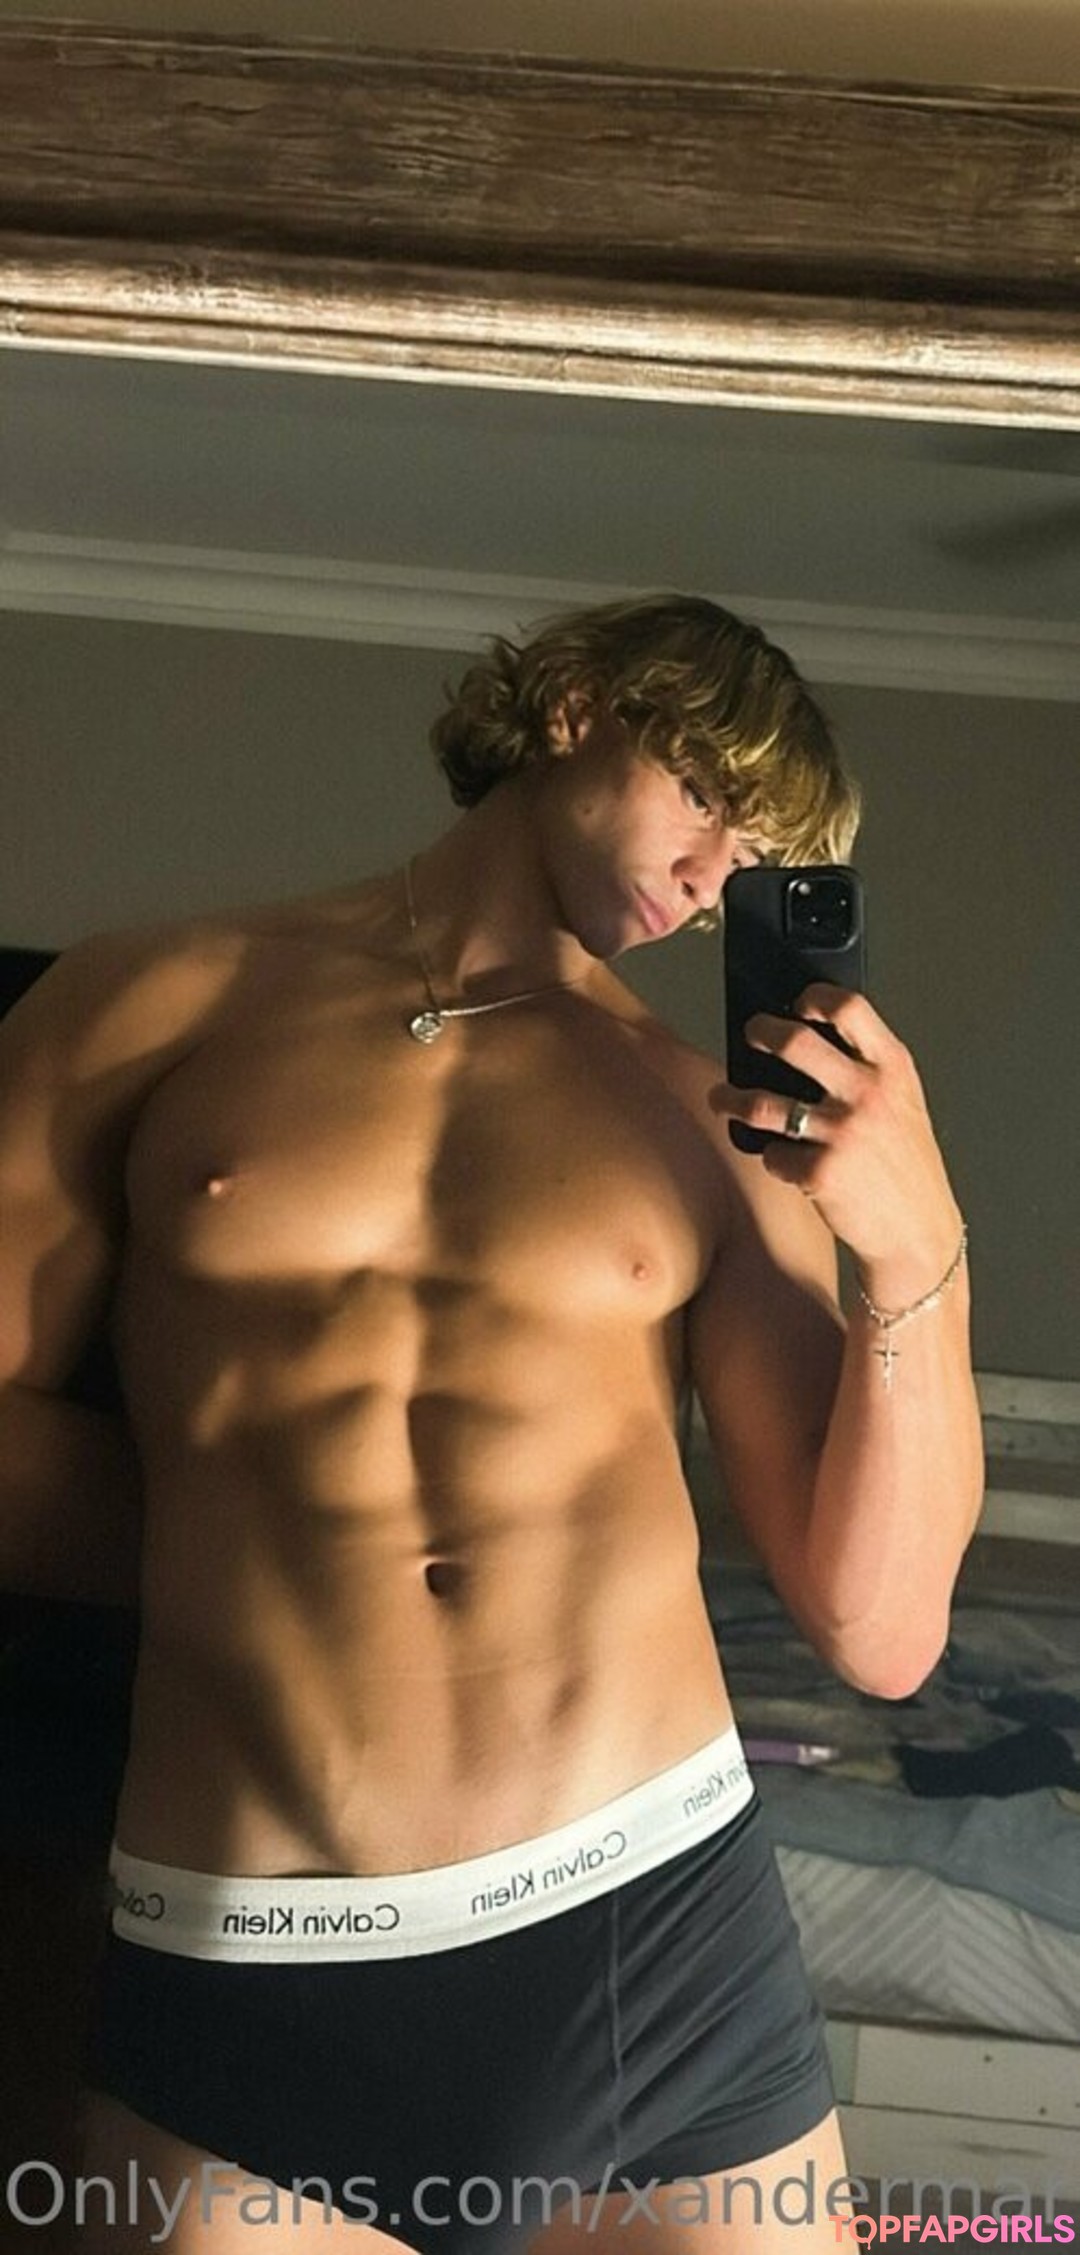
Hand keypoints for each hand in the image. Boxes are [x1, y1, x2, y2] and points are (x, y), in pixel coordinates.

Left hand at [713, 983, 963, 1297]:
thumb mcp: (903, 1103)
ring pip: (763, 1102)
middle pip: (794, 1041)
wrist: (918, 1233)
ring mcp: (842, 1133)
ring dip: (731, 1098)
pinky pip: (771, 1153)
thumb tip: (807, 1036)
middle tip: (750, 1035)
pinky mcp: (819, 1172)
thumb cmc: (905, 1165)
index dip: (816, 997)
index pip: (850, 1007)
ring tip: (721, 1098)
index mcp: (893, 1068)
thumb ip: (868, 1068)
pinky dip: (771, 1157)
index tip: (797, 1003)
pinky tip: (780, 1160)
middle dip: (759, 1032)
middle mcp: (868, 1094)